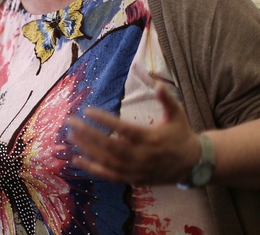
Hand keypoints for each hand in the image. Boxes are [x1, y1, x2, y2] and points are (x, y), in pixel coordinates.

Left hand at [67, 83, 200, 184]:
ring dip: (86, 149)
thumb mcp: (177, 115)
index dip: (104, 121)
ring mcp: (135, 170)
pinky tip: (76, 159)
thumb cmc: (181, 136)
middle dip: (87, 134)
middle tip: (70, 122)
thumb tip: (158, 83)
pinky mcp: (132, 179)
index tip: (88, 110)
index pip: (123, 129)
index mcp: (151, 139)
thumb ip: (167, 100)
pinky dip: (91, 169)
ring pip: (106, 161)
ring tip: (70, 137)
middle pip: (109, 146)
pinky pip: (109, 176)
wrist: (193, 165)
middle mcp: (141, 156)